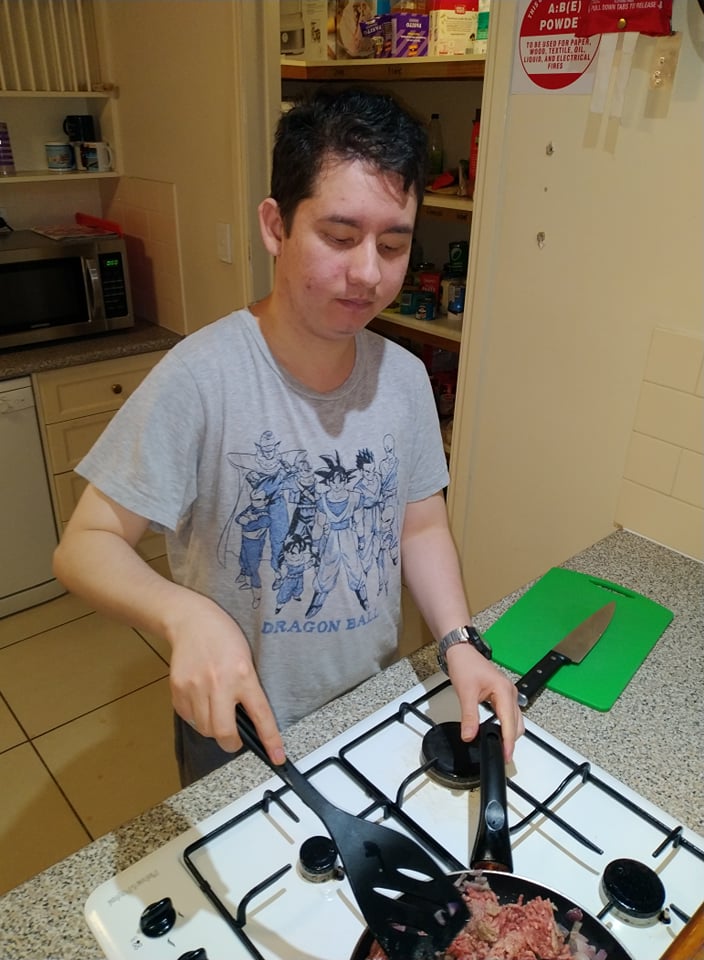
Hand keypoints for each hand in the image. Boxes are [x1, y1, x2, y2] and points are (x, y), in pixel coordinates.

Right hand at [165, 592, 285, 765]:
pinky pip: (188, 718)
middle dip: (231, 743)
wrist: (190, 620)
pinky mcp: (178, 689)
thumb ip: (247, 687)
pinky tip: (200, 700)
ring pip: (205, 729)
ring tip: (216, 710)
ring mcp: (196, 687)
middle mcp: (219, 684)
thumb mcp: (245, 658)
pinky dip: (196, 717)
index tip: (277, 757)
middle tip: (235, 738)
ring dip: (213, 728)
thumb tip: (248, 719)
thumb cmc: (223, 636)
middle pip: (224, 733)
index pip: (260, 715)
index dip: (270, 740)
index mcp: (243, 675)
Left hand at [445, 643, 524, 761]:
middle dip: (510, 741)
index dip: (507, 742)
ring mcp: (508, 693)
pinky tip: (498, 732)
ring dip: (509, 734)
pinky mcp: (503, 694)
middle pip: (517, 724)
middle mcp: (510, 692)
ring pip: (515, 720)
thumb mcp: (466, 693)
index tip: (505, 755)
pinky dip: (506, 725)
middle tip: (502, 756)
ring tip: (500, 748)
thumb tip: (469, 735)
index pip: (509, 723)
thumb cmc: (465, 665)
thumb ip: (469, 716)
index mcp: (504, 691)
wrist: (462, 652)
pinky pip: (509, 714)